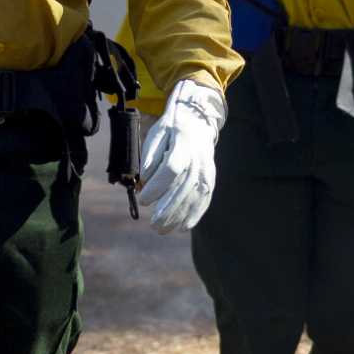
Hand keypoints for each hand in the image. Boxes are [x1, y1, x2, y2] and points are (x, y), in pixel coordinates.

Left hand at [136, 76, 225, 233]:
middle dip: (167, 210)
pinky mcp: (210, 179)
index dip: (158, 187)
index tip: (143, 200)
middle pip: (183, 188)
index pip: (171, 169)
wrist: (196, 123)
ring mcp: (206, 170)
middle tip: (152, 224)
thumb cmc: (170, 130)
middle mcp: (198, 159)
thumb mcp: (156, 135)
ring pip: (194, 197)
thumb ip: (150, 156)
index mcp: (182, 145)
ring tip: (162, 230)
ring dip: (179, 217)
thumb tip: (144, 179)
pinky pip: (204, 199)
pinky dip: (195, 215)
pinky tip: (183, 227)